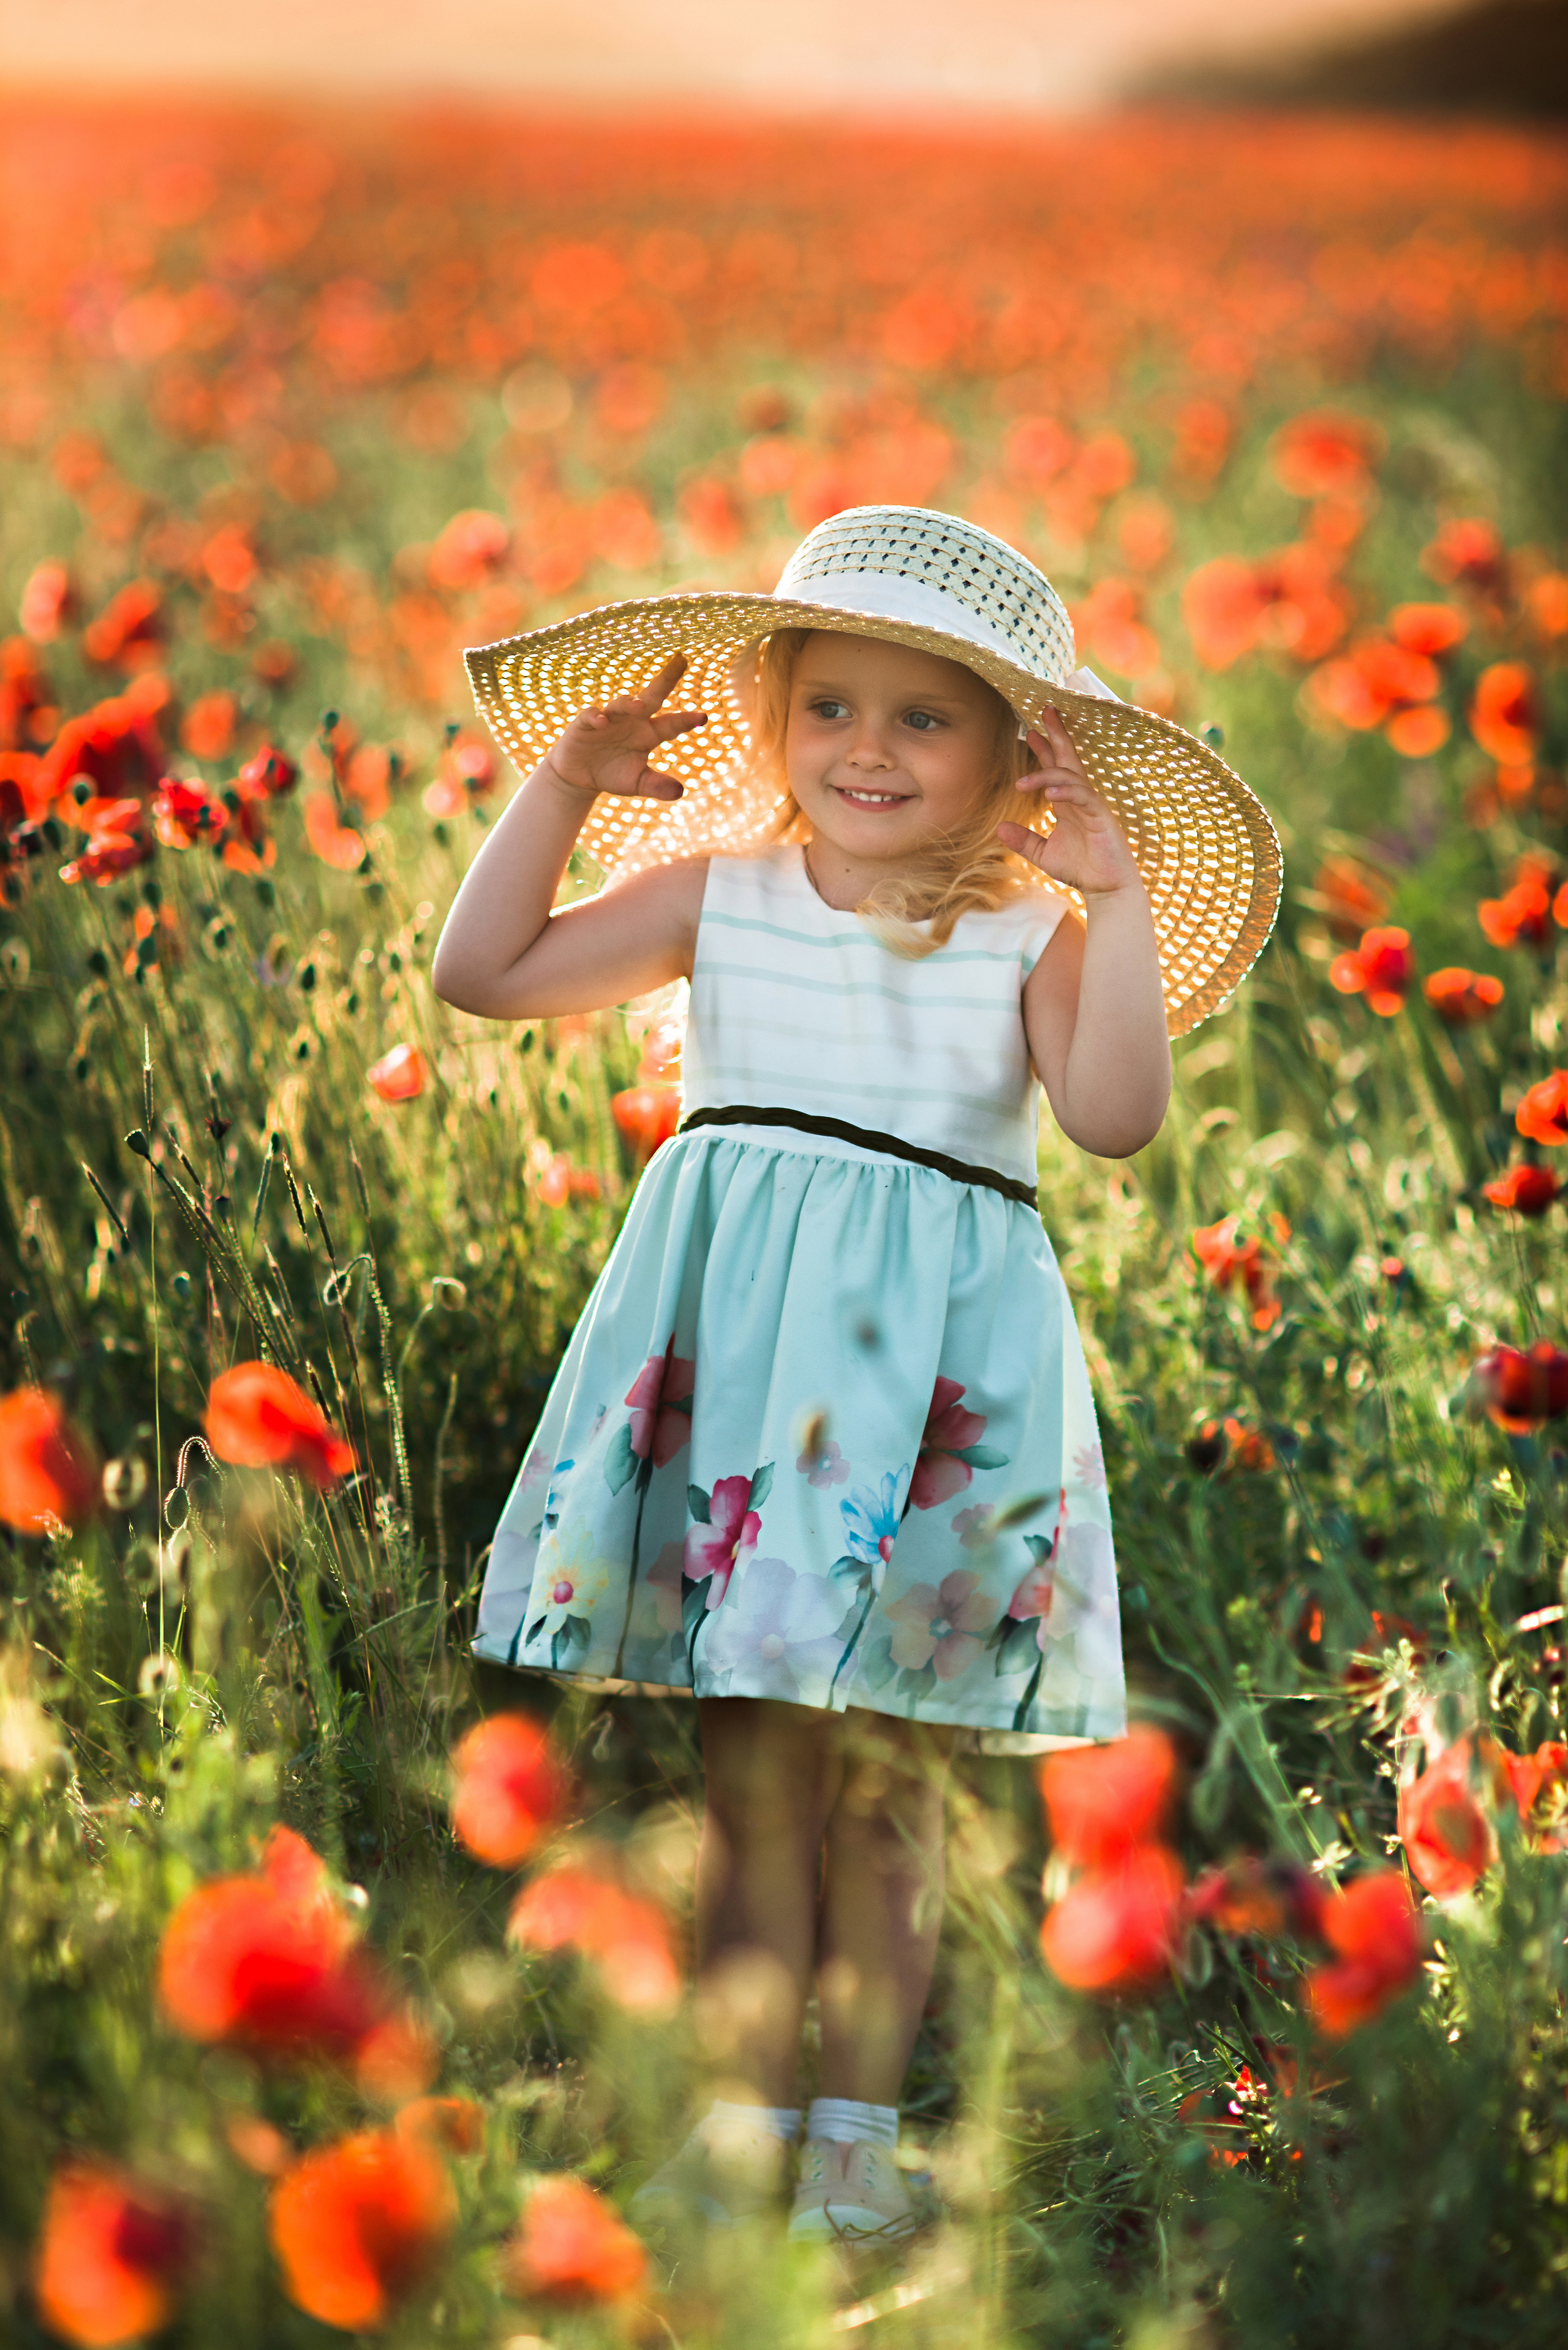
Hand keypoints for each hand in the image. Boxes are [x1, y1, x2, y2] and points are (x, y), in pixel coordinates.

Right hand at [543, 654, 707, 802]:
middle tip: (681, 660)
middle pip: (652, 696)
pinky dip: (596, 717)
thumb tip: (680, 792)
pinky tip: (602, 721)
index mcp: (649, 734)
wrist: (579, 776)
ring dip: (629, 702)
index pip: (671, 724)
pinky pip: (592, 715)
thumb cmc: (612, 774)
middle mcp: (632, 721)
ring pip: (622, 703)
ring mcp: (610, 718)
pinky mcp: (585, 723)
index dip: (686, 720)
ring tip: (638, 706)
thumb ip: (657, 786)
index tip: (704, 717)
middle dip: (667, 678)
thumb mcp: (637, 783)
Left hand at [996, 707, 1142, 900]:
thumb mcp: (1043, 854)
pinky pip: (1084, 797)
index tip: (1030, 731)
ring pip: (1071, 776)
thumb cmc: (1081, 869)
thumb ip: (1024, 840)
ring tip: (1022, 782)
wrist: (1105, 889)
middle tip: (1043, 711)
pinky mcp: (1102, 817)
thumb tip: (999, 828)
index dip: (1045, 748)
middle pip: (1069, 759)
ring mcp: (1093, 805)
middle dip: (1057, 734)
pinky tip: (1050, 794)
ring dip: (1048, 772)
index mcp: (1068, 803)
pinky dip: (1067, 792)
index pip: (1057, 768)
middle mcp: (1080, 799)